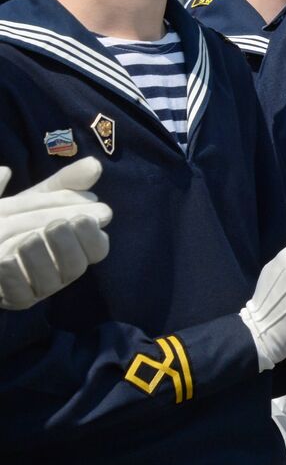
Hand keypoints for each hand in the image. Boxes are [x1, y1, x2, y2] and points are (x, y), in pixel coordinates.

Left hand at [0, 158, 113, 309]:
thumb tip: (95, 165)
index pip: (97, 248)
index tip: (83, 217)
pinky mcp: (14, 298)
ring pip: (52, 281)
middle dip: (68, 245)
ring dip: (42, 258)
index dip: (93, 236)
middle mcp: (59, 270)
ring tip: (28, 240)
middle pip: (77, 266)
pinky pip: (21, 294)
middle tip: (55, 226)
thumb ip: (64, 184)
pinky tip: (6, 260)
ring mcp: (36, 287)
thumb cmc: (11, 222)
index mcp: (71, 247)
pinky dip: (15, 276)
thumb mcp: (35, 199)